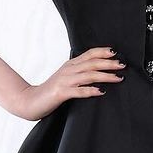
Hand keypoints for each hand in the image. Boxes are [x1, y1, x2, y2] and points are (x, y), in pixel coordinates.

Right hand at [10, 45, 125, 120]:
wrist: (30, 101)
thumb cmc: (50, 91)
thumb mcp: (66, 78)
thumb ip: (79, 73)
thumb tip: (97, 72)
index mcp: (70, 65)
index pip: (88, 54)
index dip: (102, 52)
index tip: (115, 53)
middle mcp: (68, 70)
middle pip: (91, 63)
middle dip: (108, 63)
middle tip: (122, 65)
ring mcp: (65, 81)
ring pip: (88, 75)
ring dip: (105, 76)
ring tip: (118, 78)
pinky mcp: (61, 93)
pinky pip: (79, 91)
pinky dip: (91, 90)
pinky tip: (101, 92)